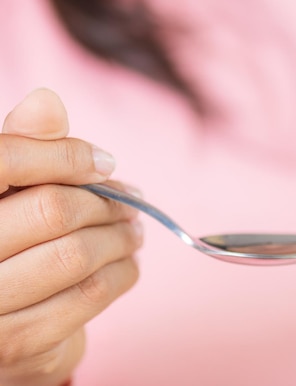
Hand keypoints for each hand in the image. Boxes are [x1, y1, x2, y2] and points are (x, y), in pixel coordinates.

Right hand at [0, 89, 142, 385]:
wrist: (0, 321)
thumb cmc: (6, 240)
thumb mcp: (6, 189)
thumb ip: (24, 146)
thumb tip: (48, 99)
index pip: (6, 160)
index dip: (66, 156)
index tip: (107, 163)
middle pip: (53, 210)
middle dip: (107, 201)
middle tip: (133, 199)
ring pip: (76, 256)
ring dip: (122, 237)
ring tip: (135, 228)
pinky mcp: (15, 343)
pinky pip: (88, 297)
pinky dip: (122, 274)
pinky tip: (128, 262)